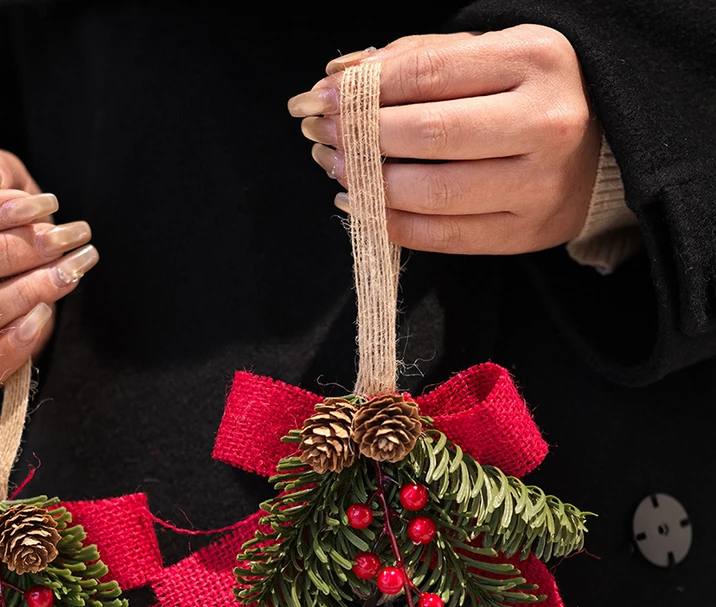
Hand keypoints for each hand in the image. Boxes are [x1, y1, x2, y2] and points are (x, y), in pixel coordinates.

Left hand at [287, 26, 601, 254]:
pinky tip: (359, 202)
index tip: (321, 98)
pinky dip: (388, 222)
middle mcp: (544, 121)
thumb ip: (416, 59)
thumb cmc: (527, 94)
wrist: (600, 149)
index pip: (428, 73)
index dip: (364, 89)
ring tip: (337, 167)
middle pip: (428, 133)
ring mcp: (537, 183)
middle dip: (361, 136)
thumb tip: (340, 78)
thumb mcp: (487, 54)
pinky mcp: (523, 232)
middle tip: (322, 135)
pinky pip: (440, 236)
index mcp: (535, 59)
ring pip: (431, 191)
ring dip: (369, 182)